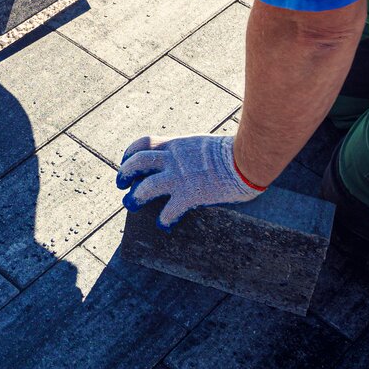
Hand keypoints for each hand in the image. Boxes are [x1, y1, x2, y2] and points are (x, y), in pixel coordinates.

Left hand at [116, 134, 260, 230]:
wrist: (247, 158)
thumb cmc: (235, 151)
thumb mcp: (206, 144)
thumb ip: (193, 151)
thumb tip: (194, 157)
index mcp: (177, 145)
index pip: (144, 143)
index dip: (130, 153)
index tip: (127, 161)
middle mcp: (174, 158)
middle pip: (137, 162)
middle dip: (124, 173)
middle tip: (120, 184)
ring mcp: (180, 176)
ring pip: (146, 186)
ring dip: (135, 196)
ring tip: (131, 204)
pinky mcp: (190, 194)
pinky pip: (169, 209)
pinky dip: (164, 219)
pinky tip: (164, 225)